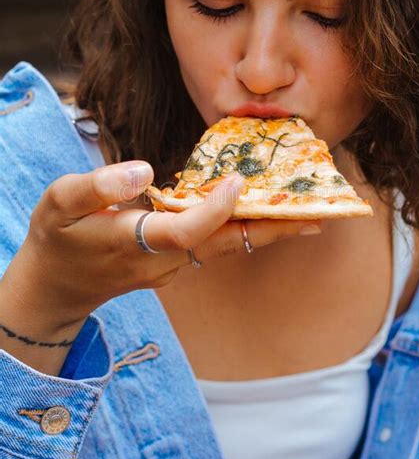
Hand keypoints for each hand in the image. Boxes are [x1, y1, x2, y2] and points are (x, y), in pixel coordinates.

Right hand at [2, 161, 321, 332]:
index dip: (215, 209)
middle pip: (228, 246)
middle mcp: (164, 261)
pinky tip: (267, 209)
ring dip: (269, 229)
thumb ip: (97, 186)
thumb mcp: (58, 204)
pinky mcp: (175, 263)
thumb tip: (146, 169)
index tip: (239, 181)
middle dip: (274, 229)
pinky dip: (245, 227)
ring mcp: (173, 267)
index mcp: (135, 244)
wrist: (58, 289)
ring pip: (228, 247)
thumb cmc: (56, 240)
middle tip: (321, 212)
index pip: (185, 231)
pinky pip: (218, 244)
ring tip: (312, 211)